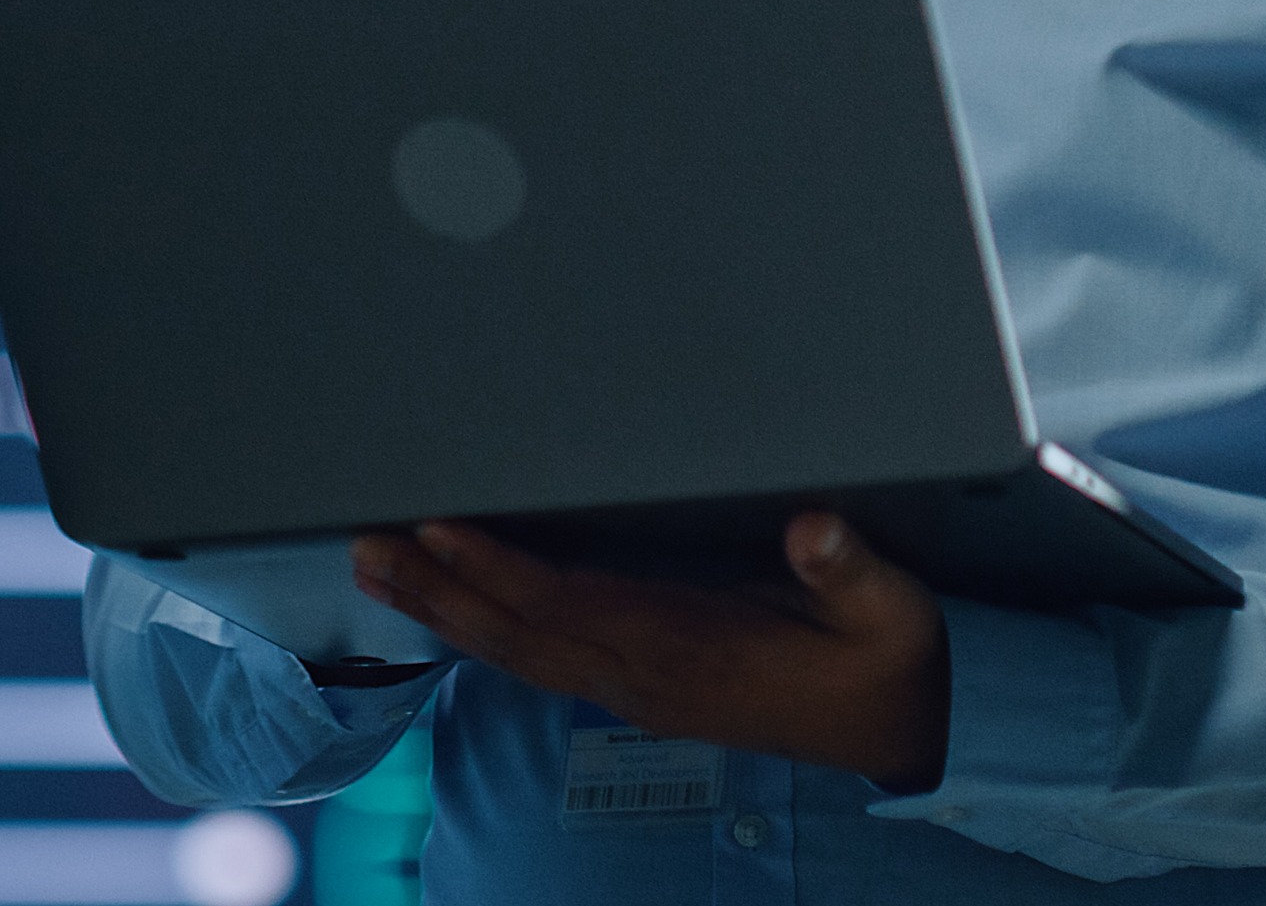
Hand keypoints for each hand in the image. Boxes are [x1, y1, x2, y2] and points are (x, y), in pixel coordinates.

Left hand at [350, 510, 951, 791]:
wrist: (899, 736)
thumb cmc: (886, 660)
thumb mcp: (890, 610)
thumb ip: (850, 570)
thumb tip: (814, 532)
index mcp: (690, 647)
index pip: (572, 606)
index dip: (500, 569)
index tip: (440, 530)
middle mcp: (646, 675)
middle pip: (520, 632)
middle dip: (440, 590)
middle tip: (367, 549)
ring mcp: (637, 690)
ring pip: (520, 654)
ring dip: (446, 612)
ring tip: (380, 571)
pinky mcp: (641, 691)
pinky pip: (543, 662)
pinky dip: (486, 633)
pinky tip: (450, 609)